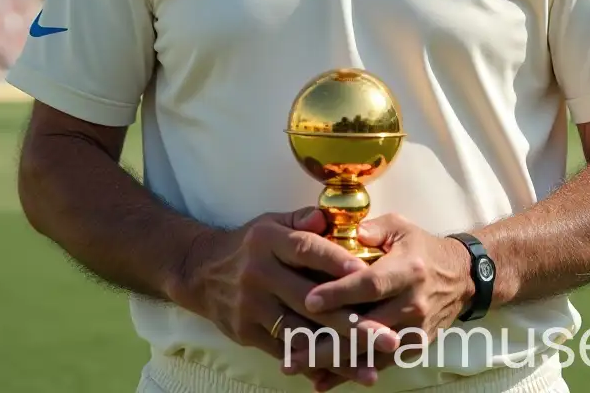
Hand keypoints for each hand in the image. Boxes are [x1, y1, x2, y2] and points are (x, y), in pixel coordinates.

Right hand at [178, 207, 394, 385]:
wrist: (201, 272)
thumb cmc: (249, 245)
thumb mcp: (271, 222)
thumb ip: (302, 220)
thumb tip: (328, 217)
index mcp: (268, 240)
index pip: (307, 250)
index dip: (337, 262)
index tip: (369, 275)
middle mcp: (259, 274)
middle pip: (309, 300)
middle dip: (351, 321)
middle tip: (388, 335)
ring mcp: (252, 307)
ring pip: (300, 332)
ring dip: (339, 353)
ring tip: (373, 366)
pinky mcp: (247, 333)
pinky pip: (286, 351)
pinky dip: (314, 363)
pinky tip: (341, 373)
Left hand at [285, 213, 473, 384]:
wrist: (460, 278)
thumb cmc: (421, 247)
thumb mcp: (400, 227)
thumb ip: (373, 227)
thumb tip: (347, 231)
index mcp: (408, 270)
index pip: (370, 284)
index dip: (340, 293)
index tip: (309, 300)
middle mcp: (413, 304)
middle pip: (365, 327)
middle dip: (326, 340)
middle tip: (291, 348)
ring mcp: (414, 330)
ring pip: (368, 352)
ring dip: (332, 362)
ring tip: (297, 364)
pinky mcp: (413, 347)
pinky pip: (378, 364)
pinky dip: (349, 372)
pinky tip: (322, 378)